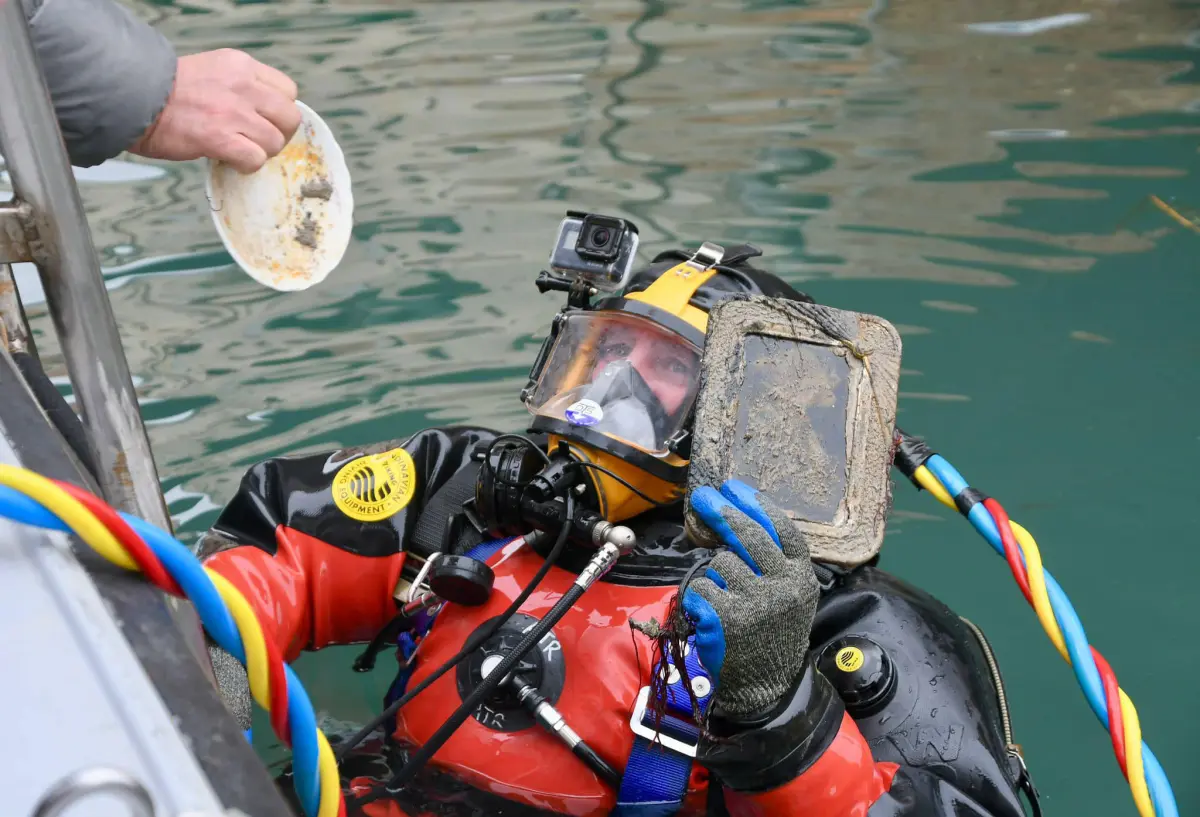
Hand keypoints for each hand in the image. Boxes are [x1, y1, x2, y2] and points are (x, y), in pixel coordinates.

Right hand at [128, 49, 301, 173]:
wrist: (132, 97)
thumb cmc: (169, 92)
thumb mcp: (212, 72)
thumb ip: (241, 86)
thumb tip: (265, 113)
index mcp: (241, 66)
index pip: (288, 91)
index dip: (279, 111)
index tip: (263, 120)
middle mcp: (242, 86)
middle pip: (289, 117)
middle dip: (278, 134)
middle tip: (257, 141)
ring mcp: (232, 112)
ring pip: (275, 141)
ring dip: (260, 152)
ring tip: (239, 149)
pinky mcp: (220, 137)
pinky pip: (255, 159)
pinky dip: (246, 165)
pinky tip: (230, 160)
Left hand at [682, 479, 818, 717]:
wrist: (765, 685)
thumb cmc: (772, 634)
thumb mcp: (789, 596)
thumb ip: (774, 562)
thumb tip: (738, 518)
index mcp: (801, 578)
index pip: (782, 530)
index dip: (756, 505)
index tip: (734, 487)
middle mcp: (783, 586)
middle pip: (748, 535)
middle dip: (722, 511)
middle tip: (703, 497)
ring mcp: (756, 601)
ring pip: (720, 563)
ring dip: (714, 575)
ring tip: (725, 598)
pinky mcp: (728, 617)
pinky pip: (701, 587)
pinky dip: (699, 597)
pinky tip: (711, 614)